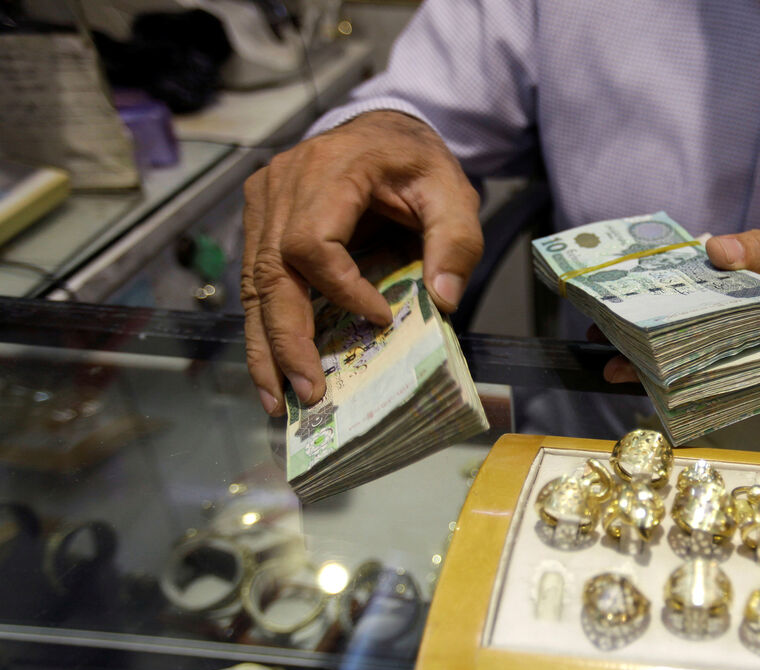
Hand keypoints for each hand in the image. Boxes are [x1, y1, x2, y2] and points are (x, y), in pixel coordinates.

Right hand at [241, 111, 482, 414]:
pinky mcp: (260, 222)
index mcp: (330, 169)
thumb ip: (455, 242)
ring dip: (266, 346)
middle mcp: (283, 184)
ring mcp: (264, 202)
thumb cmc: (417, 162)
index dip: (341, 288)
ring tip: (280, 398)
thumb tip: (442, 301)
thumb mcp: (452, 192)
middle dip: (288, 338)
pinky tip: (273, 369)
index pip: (314, 241)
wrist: (385, 130)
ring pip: (254, 285)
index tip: (381, 317)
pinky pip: (256, 281)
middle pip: (271, 272)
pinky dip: (266, 328)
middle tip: (308, 391)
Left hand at [601, 214, 759, 382]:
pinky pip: (727, 354)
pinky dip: (690, 348)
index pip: (749, 345)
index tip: (653, 354)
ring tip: (614, 355)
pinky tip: (648, 343)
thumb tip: (714, 250)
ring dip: (669, 361)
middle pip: (722, 366)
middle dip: (667, 366)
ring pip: (718, 366)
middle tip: (614, 364)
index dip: (696, 352)